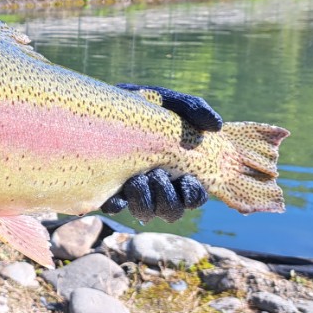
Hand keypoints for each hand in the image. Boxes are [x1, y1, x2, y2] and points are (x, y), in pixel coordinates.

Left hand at [100, 83, 217, 221]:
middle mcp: (156, 184)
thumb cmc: (138, 104)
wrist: (98, 103)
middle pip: (172, 211)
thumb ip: (191, 108)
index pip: (193, 196)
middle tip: (156, 175)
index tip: (187, 180)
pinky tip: (117, 190)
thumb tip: (215, 125)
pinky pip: (115, 207)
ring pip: (146, 213)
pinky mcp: (107, 188)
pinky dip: (118, 201)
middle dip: (168, 198)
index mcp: (176, 169)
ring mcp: (132, 189)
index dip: (194, 195)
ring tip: (137, 178)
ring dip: (145, 200)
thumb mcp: (165, 100)